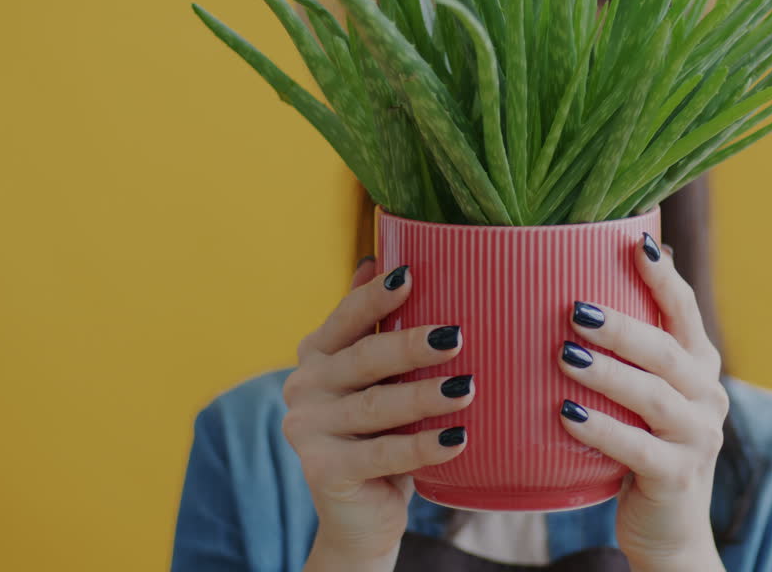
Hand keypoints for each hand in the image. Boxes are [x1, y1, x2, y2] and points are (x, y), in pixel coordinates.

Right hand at [282, 259, 474, 571]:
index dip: (376, 296)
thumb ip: (372, 326)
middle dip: (411, 346)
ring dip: (425, 397)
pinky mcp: (324, 469)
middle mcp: (303, 386)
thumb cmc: (378, 433)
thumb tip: (376, 258)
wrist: (359, 513)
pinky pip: (383, 454)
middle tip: (457, 336)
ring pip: (377, 406)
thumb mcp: (376, 379)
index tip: (411, 275)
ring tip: (467, 388)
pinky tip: (458, 438)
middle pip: (365, 359)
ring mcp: (307, 429)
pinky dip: (424, 447)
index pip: (347, 317)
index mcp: (316, 354)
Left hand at [557, 235, 729, 571]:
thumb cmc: (641, 447)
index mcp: (699, 366)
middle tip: (574, 310)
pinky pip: (638, 448)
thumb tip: (573, 289)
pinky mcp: (676, 477)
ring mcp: (697, 438)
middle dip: (621, 327)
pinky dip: (601, 430)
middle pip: (667, 351)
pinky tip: (566, 415)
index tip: (636, 243)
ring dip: (607, 373)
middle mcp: (707, 396)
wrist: (669, 530)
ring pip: (654, 396)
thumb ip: (626, 354)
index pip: (685, 312)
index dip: (664, 278)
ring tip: (564, 355)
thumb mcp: (641, 397)